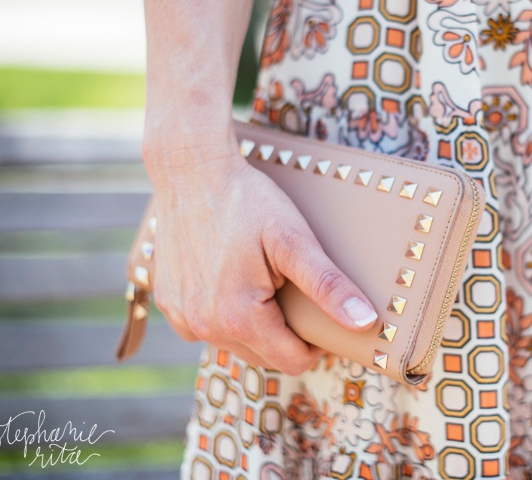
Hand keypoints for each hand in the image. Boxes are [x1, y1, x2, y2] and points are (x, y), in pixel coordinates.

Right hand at [143, 135, 377, 374]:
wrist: (192, 171)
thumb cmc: (246, 201)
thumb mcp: (294, 240)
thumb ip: (328, 285)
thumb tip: (364, 321)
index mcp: (238, 318)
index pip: (292, 361)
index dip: (316, 344)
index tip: (322, 314)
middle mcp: (203, 327)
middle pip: (263, 356)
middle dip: (285, 333)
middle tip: (293, 289)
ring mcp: (181, 316)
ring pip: (234, 343)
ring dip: (255, 325)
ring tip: (264, 280)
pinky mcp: (167, 302)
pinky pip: (206, 326)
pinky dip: (224, 313)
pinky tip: (233, 279)